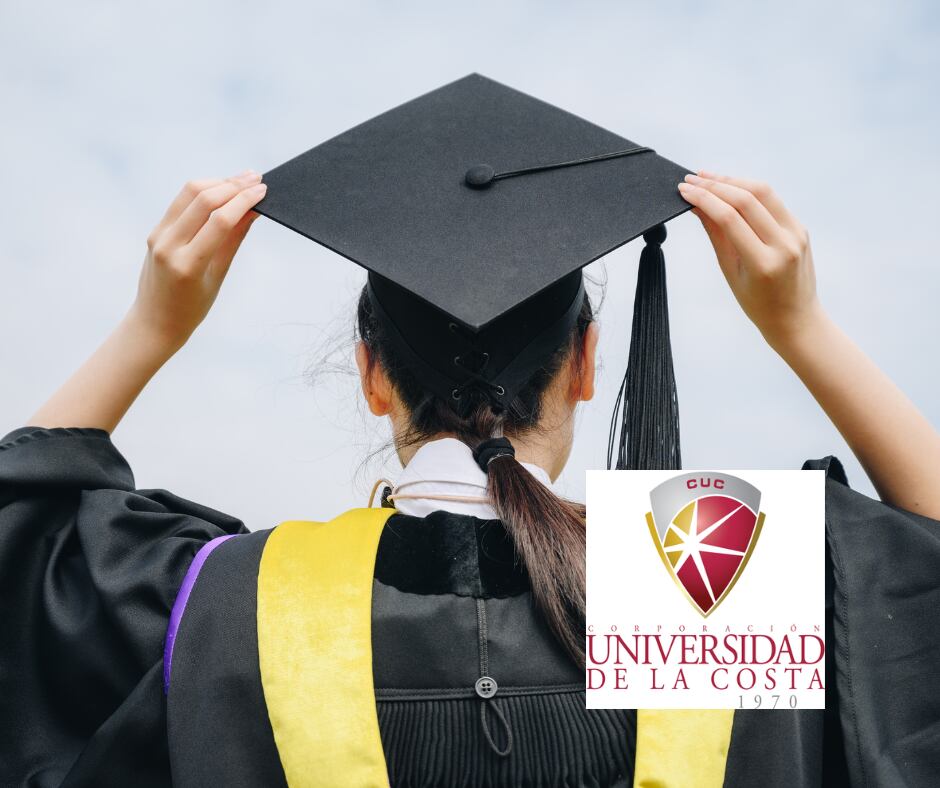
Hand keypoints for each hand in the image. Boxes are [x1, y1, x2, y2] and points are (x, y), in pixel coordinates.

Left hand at [131, 171, 266, 350]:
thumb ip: (234, 239)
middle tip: (256, 179)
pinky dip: (203, 191)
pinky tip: (221, 189)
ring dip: (218, 182)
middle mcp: (168, 245)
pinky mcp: (155, 230)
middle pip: (203, 200)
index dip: (243, 200)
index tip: (262, 190)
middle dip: (233, 185)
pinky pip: (180, 202)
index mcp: (188, 264)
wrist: (155, 321)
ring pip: (189, 193)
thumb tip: (253, 209)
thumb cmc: (193, 307)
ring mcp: (158, 236)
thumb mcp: (218, 276)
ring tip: (241, 179)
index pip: (219, 220)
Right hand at [677, 172, 820, 348]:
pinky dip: (749, 190)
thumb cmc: (757, 303)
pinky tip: (730, 188)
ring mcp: (796, 234)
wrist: (795, 318)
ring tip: (707, 177)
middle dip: (715, 184)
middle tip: (691, 179)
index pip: (730, 218)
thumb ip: (716, 235)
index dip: (704, 199)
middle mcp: (784, 244)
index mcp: (764, 263)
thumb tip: (697, 205)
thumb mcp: (730, 272)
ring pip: (763, 192)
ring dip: (732, 180)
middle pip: (747, 199)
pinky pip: (773, 201)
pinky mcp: (800, 228)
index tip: (684, 190)